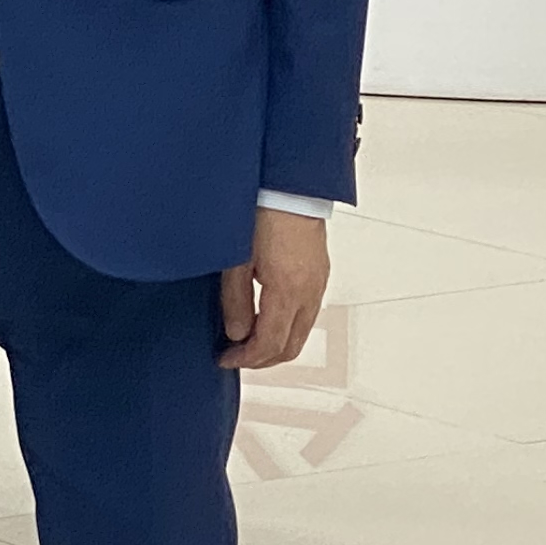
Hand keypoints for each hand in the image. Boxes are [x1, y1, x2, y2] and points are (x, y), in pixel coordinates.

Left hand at [216, 208, 333, 371]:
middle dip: (262, 360)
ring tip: (247, 338)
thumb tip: (236, 334)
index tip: (225, 358)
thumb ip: (235, 302)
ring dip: (275, 344)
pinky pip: (307, 313)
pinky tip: (266, 317)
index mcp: (288, 291)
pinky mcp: (320, 273)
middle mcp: (309, 292)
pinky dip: (287, 326)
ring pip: (301, 332)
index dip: (245, 359)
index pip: (270, 345)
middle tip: (236, 356)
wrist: (289, 184)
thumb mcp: (236, 261)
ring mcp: (318, 283)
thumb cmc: (263, 213)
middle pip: (291, 347)